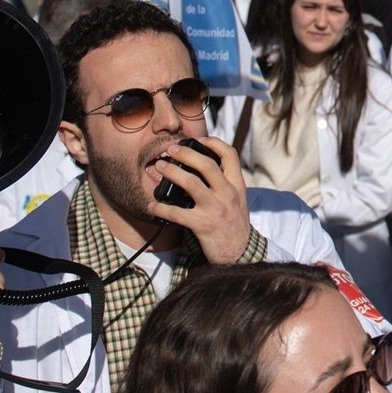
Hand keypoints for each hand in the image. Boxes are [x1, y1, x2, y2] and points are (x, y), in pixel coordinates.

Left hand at [152, 134, 251, 261]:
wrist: (239, 253)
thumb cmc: (233, 224)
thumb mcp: (237, 200)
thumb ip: (223, 183)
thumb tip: (196, 167)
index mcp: (237, 185)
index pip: (229, 154)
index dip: (213, 142)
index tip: (197, 140)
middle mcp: (228, 193)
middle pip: (206, 164)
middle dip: (185, 153)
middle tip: (170, 150)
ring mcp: (216, 209)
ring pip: (191, 183)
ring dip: (171, 173)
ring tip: (158, 168)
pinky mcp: (203, 225)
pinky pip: (177, 213)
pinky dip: (160, 208)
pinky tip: (152, 206)